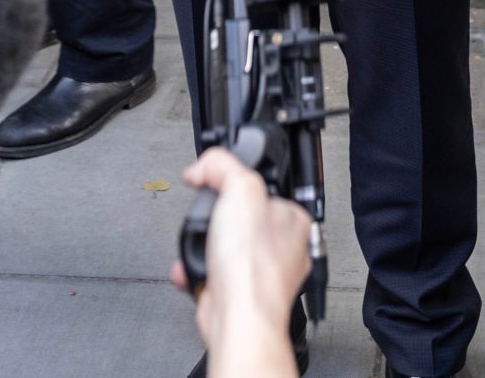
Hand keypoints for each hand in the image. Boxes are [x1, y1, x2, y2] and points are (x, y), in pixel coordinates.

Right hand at [171, 148, 311, 371]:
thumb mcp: (240, 189)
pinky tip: (192, 268)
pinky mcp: (237, 293)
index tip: (217, 182)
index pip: (264, 188)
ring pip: (223, 247)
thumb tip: (203, 166)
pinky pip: (210, 272)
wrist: (237, 318)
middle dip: (215, 219)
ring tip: (199, 245)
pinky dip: (194, 269)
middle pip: (239, 218)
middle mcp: (282, 248)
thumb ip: (222, 166)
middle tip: (208, 217)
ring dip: (200, 245)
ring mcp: (260, 274)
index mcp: (293, 219)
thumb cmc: (253, 266)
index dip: (236, 182)